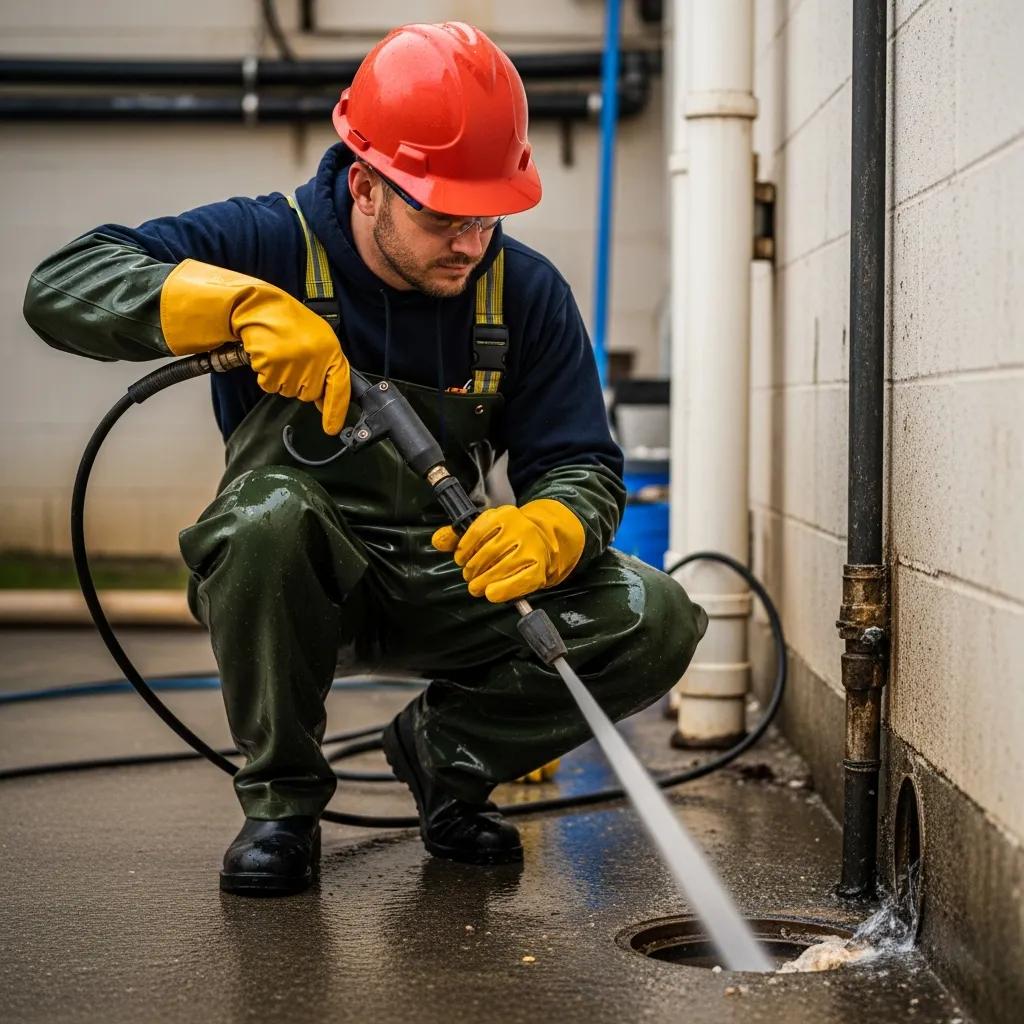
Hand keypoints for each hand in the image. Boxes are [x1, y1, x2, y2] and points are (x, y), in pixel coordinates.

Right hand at [161, 259, 350, 434]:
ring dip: (282, 378)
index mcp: (331, 351)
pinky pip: (270, 386)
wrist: (261, 307)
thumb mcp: (318, 342)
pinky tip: (268, 356)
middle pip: (309, 394)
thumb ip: (325, 370)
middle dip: (301, 383)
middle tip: (293, 359)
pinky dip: (267, 376)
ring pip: (288, 391)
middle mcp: (314, 359)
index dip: (336, 412)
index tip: (332, 429)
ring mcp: (292, 363)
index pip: (339, 389)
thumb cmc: (290, 323)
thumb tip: (323, 402)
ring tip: (280, 353)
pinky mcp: (271, 366)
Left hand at [431, 499, 584, 602]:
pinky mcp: (538, 567)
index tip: (460, 559)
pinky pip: (518, 582)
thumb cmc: (507, 538)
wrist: (541, 541)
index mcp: (504, 515)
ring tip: (476, 586)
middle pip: (488, 552)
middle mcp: (520, 528)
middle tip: (469, 576)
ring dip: (483, 582)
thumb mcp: (484, 530)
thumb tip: (437, 541)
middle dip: (472, 569)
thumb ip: (458, 536)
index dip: (463, 549)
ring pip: (500, 568)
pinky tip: (491, 593)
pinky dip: (502, 591)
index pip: (476, 531)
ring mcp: (531, 547)